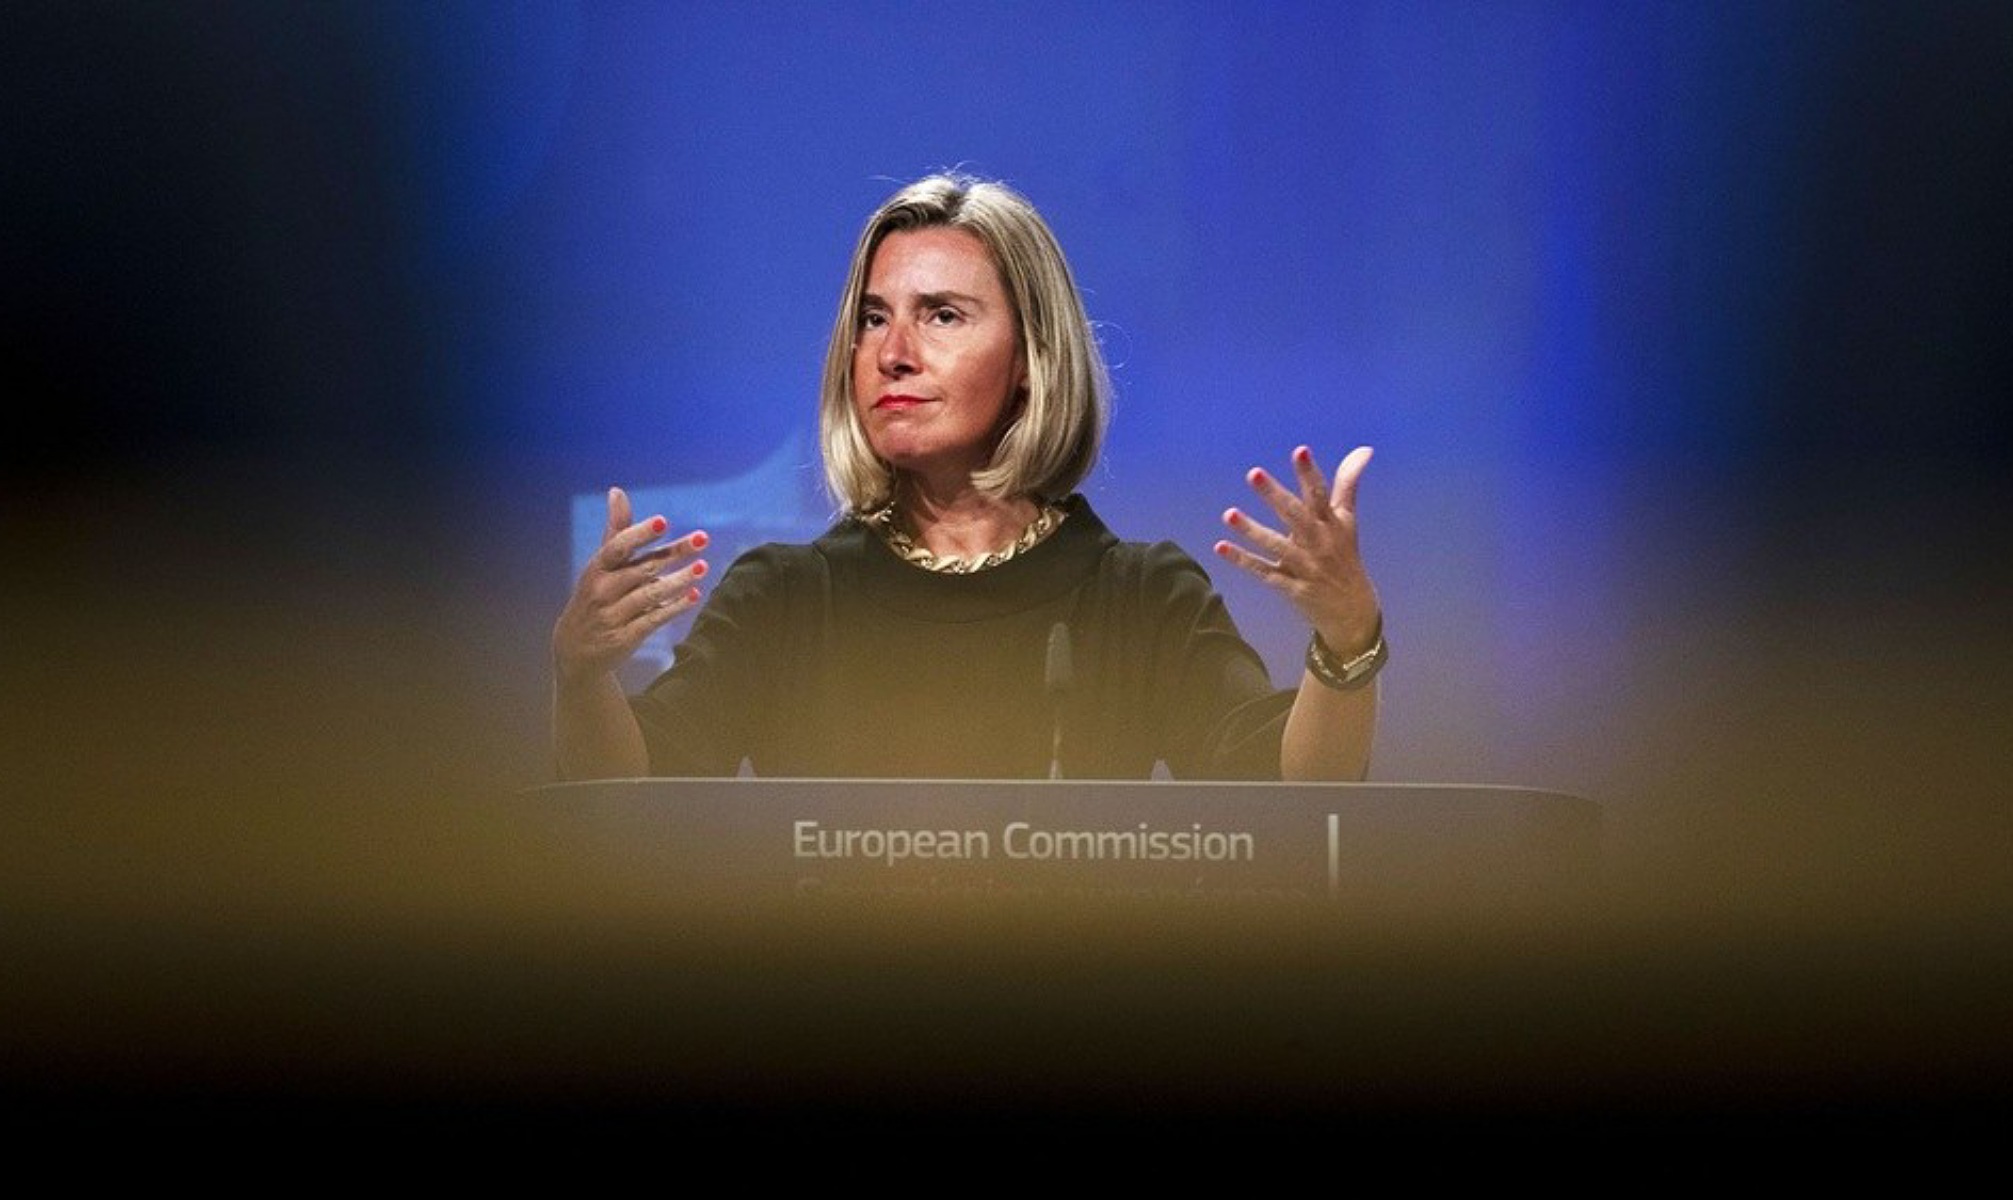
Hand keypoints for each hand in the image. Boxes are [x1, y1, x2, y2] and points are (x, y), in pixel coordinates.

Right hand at [551, 486, 708, 686]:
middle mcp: (603, 590)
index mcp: (597, 568)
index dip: (640, 534)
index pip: (618, 547)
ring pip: (651, 594)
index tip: (663, 521)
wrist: (576, 648)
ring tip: (703, 567)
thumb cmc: (594, 596)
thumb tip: (617, 491)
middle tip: (702, 539)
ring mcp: (614, 614)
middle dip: (674, 553)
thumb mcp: (600, 565)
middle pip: (643, 568)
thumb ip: (616, 531)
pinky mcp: (626, 636)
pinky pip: (654, 619)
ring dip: (679, 580)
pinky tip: (694, 596)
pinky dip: (674, 608)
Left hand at [1215, 445, 1380, 654]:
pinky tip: (1221, 546)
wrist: (1353, 611)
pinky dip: (1243, 561)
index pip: (1320, 494)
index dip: (1310, 473)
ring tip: (1228, 513)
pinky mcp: (1291, 586)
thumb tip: (1364, 449)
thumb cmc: (1345, 557)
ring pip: (1276, 545)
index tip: (1300, 450)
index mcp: (1332, 524)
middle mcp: (1319, 543)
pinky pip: (1264, 572)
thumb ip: (1348, 484)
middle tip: (1253, 473)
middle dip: (1275, 495)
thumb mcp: (1348, 521)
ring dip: (1251, 530)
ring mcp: (1305, 566)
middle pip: (1295, 516)